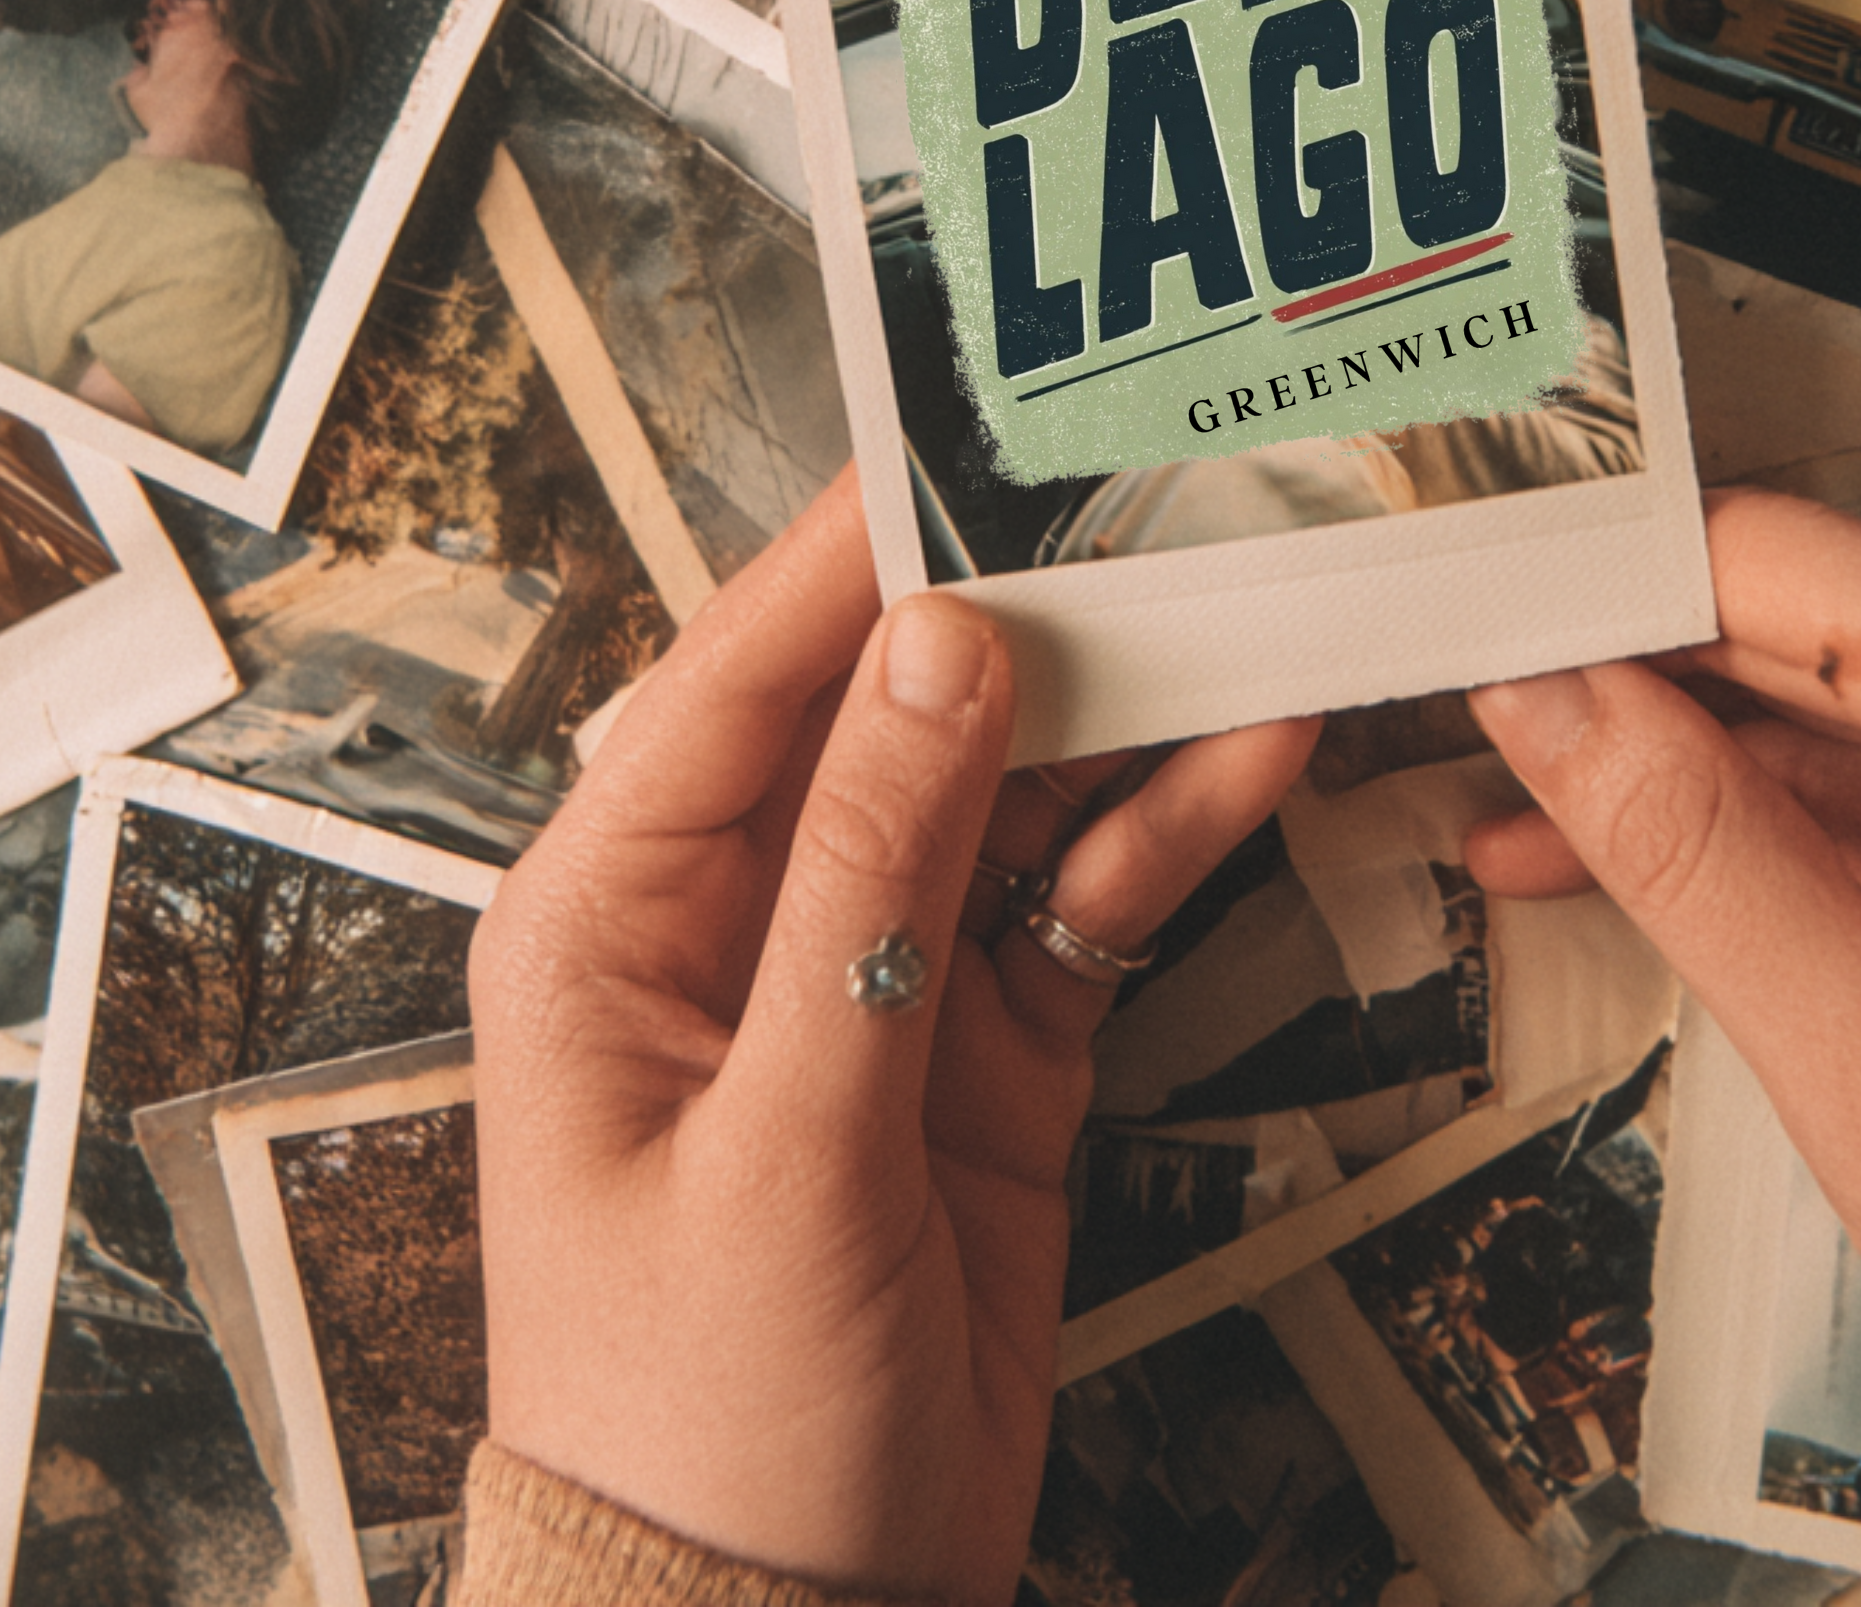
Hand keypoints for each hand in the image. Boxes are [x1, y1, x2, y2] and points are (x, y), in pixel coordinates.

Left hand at [469, 472, 1317, 1601]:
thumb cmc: (703, 1418)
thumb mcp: (786, 1137)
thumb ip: (870, 881)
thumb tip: (933, 650)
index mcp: (611, 918)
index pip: (732, 682)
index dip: (846, 558)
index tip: (957, 443)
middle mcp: (738, 920)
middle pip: (889, 714)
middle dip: (1014, 618)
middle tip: (1139, 505)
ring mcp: (873, 980)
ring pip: (1004, 789)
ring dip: (1115, 714)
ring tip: (1231, 611)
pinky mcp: (983, 1047)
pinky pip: (1077, 898)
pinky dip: (1159, 833)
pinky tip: (1248, 758)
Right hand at [1464, 490, 1860, 1599]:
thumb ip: (1692, 851)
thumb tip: (1547, 695)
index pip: (1813, 571)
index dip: (1628, 580)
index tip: (1488, 611)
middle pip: (1856, 631)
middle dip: (1663, 685)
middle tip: (1492, 722)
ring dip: (1737, 768)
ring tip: (1550, 821)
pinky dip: (1844, 829)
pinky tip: (1708, 867)